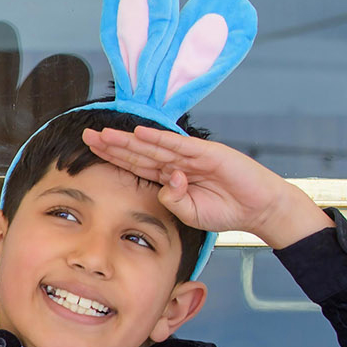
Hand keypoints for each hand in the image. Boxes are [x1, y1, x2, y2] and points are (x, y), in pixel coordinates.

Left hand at [81, 126, 329, 249]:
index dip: (113, 157)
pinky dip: (159, 138)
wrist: (259, 208)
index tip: (91, 150)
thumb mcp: (191, 213)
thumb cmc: (227, 211)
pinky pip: (179, 145)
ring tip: (105, 134)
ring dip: (129, 140)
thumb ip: (174, 200)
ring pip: (153, 146)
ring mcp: (191, 156)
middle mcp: (177, 163)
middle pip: (138, 151)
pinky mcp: (208, 153)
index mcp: (170, 177)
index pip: (136, 165)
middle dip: (112, 144)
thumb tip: (166, 183)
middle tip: (87, 136)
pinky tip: (140, 133)